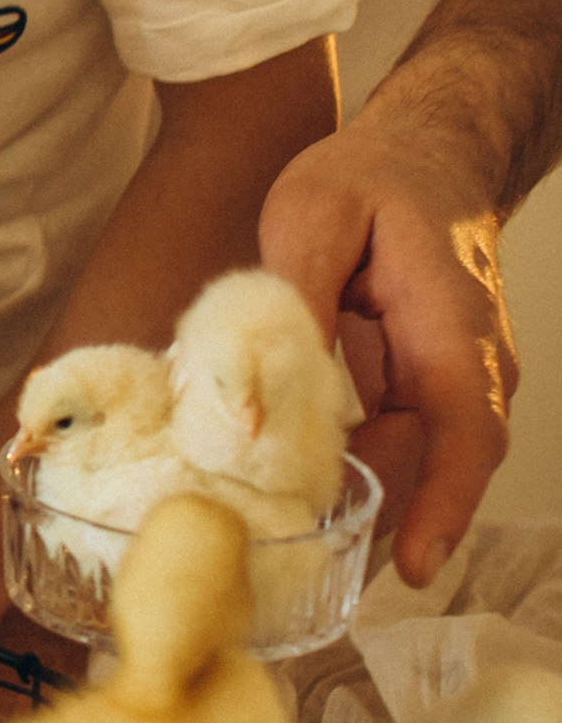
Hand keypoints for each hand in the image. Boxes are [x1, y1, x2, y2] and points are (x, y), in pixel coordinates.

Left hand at [259, 103, 514, 584]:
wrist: (426, 157)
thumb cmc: (375, 178)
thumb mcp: (314, 215)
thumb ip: (291, 303)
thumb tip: (257, 396)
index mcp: (451, 330)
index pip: (465, 433)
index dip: (443, 505)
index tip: (416, 566)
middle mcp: (465, 372)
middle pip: (424, 469)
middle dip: (361, 516)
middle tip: (280, 547)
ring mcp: (445, 388)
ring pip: (399, 466)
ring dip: (340, 493)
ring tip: (265, 519)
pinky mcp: (413, 395)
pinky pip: (381, 445)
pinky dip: (334, 465)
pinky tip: (271, 473)